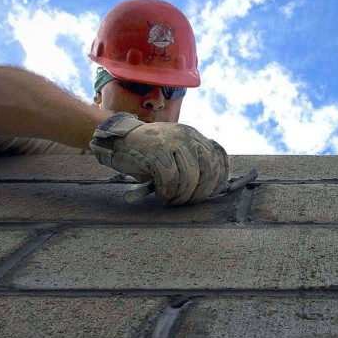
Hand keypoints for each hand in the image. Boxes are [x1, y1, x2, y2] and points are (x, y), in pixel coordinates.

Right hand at [89, 113, 228, 204]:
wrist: (118, 139)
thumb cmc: (148, 153)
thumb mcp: (174, 153)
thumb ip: (192, 164)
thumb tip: (211, 188)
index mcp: (193, 135)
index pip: (218, 155)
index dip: (219, 177)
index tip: (213, 192)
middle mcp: (186, 136)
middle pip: (208, 168)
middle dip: (201, 190)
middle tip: (188, 202)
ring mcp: (171, 141)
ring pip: (190, 176)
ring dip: (182, 195)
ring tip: (173, 201)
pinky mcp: (155, 150)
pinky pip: (170, 178)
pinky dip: (168, 192)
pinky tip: (162, 197)